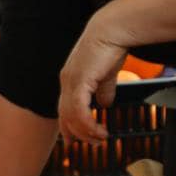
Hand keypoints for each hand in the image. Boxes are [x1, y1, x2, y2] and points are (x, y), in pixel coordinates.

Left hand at [56, 19, 126, 143]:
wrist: (112, 31)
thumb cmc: (110, 48)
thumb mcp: (106, 74)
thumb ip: (104, 89)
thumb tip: (106, 105)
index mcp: (70, 79)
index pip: (64, 108)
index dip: (68, 126)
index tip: (74, 141)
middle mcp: (66, 82)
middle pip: (64, 116)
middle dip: (77, 134)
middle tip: (94, 144)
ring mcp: (70, 82)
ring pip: (71, 117)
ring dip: (87, 132)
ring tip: (102, 138)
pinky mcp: (79, 82)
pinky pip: (79, 111)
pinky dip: (88, 125)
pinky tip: (100, 130)